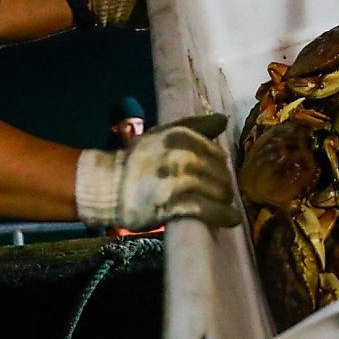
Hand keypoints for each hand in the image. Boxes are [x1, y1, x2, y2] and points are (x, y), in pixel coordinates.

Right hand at [73, 114, 239, 229]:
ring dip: (223, 199)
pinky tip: (230, 219)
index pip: (216, 152)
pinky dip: (222, 215)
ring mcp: (179, 180)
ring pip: (217, 190)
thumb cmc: (136, 160)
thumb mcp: (162, 134)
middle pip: (220, 172)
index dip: (220, 164)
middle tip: (222, 191)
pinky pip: (207, 210)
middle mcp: (183, 155)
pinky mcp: (174, 204)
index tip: (220, 172)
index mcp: (181, 136)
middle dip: (224, 183)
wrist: (108, 186)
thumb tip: (223, 120)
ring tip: (224, 203)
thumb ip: (194, 127)